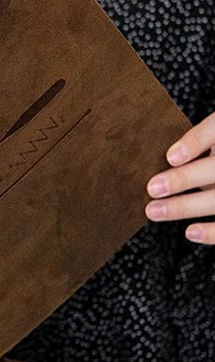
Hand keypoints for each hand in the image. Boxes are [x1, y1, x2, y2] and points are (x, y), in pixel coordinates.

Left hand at [146, 114, 214, 243]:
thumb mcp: (212, 132)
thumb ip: (197, 138)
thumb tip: (163, 152)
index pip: (214, 130)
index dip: (196, 142)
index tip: (171, 157)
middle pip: (214, 169)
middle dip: (184, 179)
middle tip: (152, 188)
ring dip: (185, 206)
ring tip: (154, 211)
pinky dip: (212, 231)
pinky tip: (190, 232)